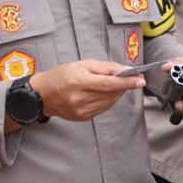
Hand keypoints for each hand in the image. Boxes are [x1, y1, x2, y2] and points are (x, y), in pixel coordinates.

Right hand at [25, 59, 145, 123]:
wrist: (42, 94)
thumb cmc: (62, 75)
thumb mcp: (82, 64)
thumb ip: (105, 68)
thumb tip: (125, 71)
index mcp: (78, 82)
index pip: (109, 84)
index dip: (127, 83)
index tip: (140, 80)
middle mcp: (79, 98)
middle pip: (111, 94)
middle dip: (124, 86)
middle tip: (132, 78)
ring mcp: (80, 111)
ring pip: (109, 103)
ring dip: (117, 93)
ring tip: (116, 84)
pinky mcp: (82, 118)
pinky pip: (103, 109)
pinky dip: (108, 100)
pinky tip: (105, 93)